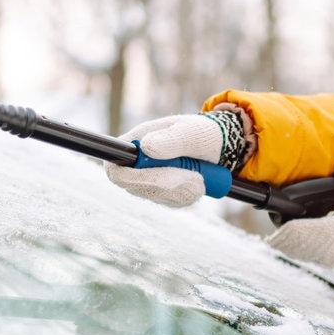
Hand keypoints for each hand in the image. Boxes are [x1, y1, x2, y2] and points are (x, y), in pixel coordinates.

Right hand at [105, 110, 250, 206]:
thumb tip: (146, 148)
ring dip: (184, 188)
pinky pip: (174, 202)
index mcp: (136, 143)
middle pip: (136, 188)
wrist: (219, 145)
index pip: (114, 168)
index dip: (127, 177)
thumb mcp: (190, 131)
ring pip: (158, 197)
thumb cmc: (202, 132)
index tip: (157, 176)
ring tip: (200, 173)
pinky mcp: (164, 194)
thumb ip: (170, 140)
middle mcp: (137, 164)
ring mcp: (149, 181)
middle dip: (168, 184)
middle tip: (196, 176)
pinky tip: (199, 180)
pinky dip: (190, 193)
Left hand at [266, 162, 333, 270]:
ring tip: (285, 247)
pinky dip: (316, 257)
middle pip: (308, 248)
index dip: (289, 233)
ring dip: (300, 252)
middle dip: (289, 244)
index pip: (309, 231)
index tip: (275, 231)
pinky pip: (331, 262)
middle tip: (272, 240)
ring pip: (318, 258)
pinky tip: (311, 253)